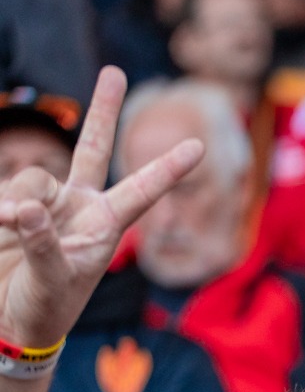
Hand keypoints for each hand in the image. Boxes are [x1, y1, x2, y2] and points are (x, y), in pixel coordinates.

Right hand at [0, 67, 202, 348]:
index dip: (167, 169)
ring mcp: (46, 202)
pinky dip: (2, 208)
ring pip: (34, 178)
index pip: (141, 191)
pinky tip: (1, 224)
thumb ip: (43, 245)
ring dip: (17, 202)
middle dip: (102, 110)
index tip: (198, 146)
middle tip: (113, 72)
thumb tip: (32, 208)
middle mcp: (80, 206)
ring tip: (7, 228)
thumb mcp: (53, 282)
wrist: (11, 319)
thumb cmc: (47, 307)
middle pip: (91, 148)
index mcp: (106, 226)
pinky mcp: (13, 205)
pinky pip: (6, 193)